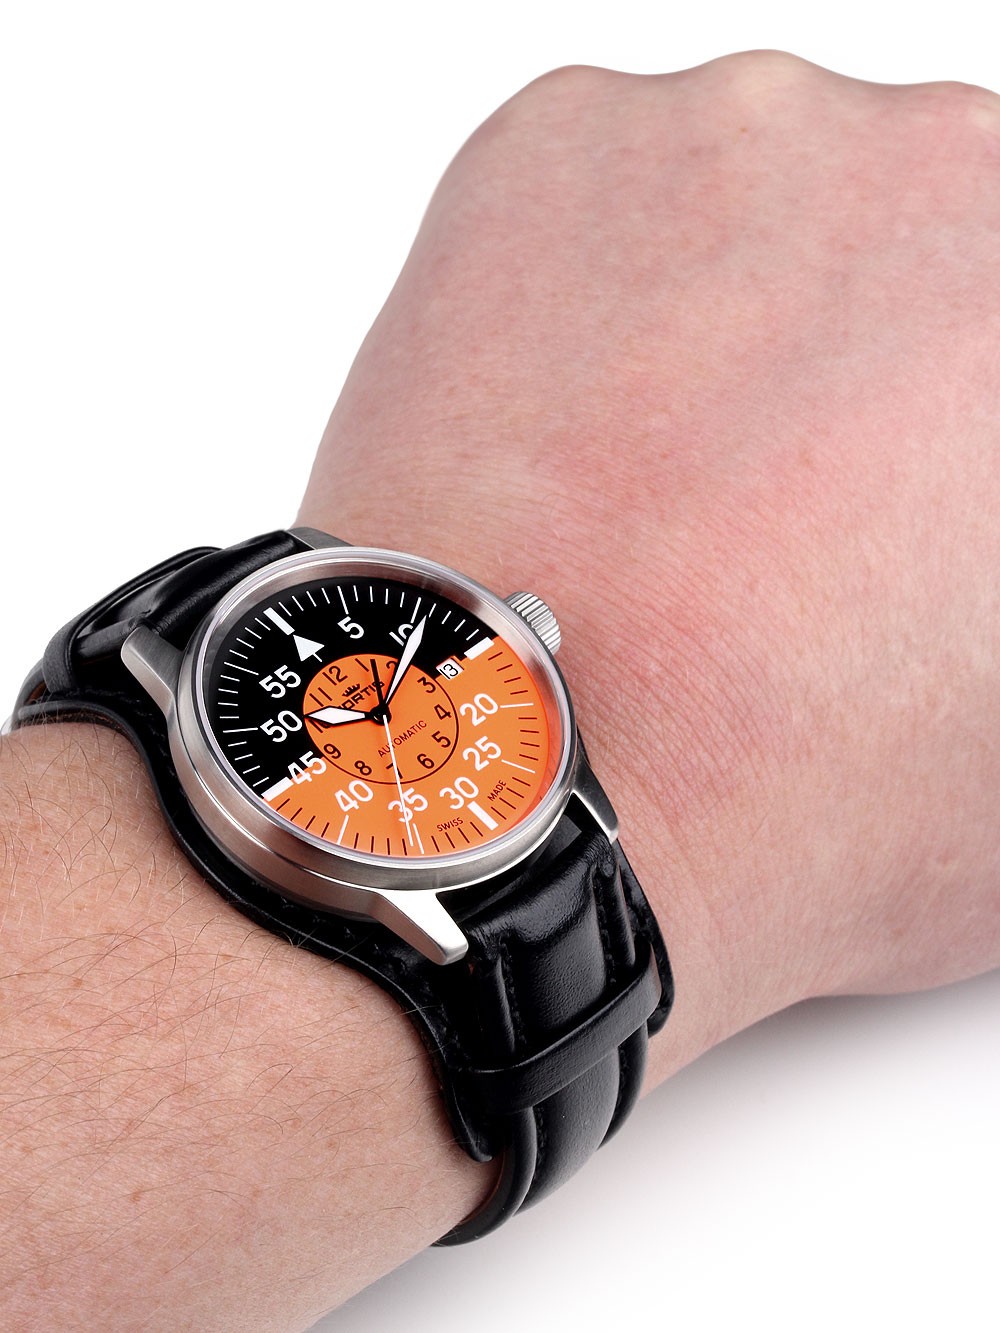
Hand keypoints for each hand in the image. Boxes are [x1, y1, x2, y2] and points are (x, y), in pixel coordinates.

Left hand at [301, 55, 999, 1070]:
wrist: (518, 783)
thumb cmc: (776, 789)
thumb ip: (998, 597)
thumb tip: (952, 523)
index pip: (987, 327)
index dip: (940, 427)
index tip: (907, 477)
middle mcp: (935, 173)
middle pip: (913, 237)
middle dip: (874, 359)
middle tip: (798, 492)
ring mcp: (742, 135)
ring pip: (769, 199)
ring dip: (744, 314)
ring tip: (675, 476)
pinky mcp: (562, 143)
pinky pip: (617, 187)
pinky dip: (606, 284)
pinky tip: (589, 422)